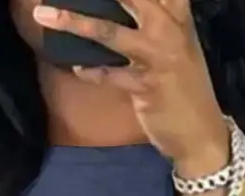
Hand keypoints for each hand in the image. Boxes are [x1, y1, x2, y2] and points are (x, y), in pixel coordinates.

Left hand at [33, 0, 229, 172]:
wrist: (201, 134)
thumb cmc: (184, 87)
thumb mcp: (176, 45)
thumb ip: (154, 19)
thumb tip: (117, 6)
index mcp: (177, 14)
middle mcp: (168, 29)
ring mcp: (157, 56)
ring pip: (108, 33)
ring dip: (74, 23)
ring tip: (44, 16)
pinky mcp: (145, 86)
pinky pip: (108, 75)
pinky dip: (90, 72)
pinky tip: (77, 68)